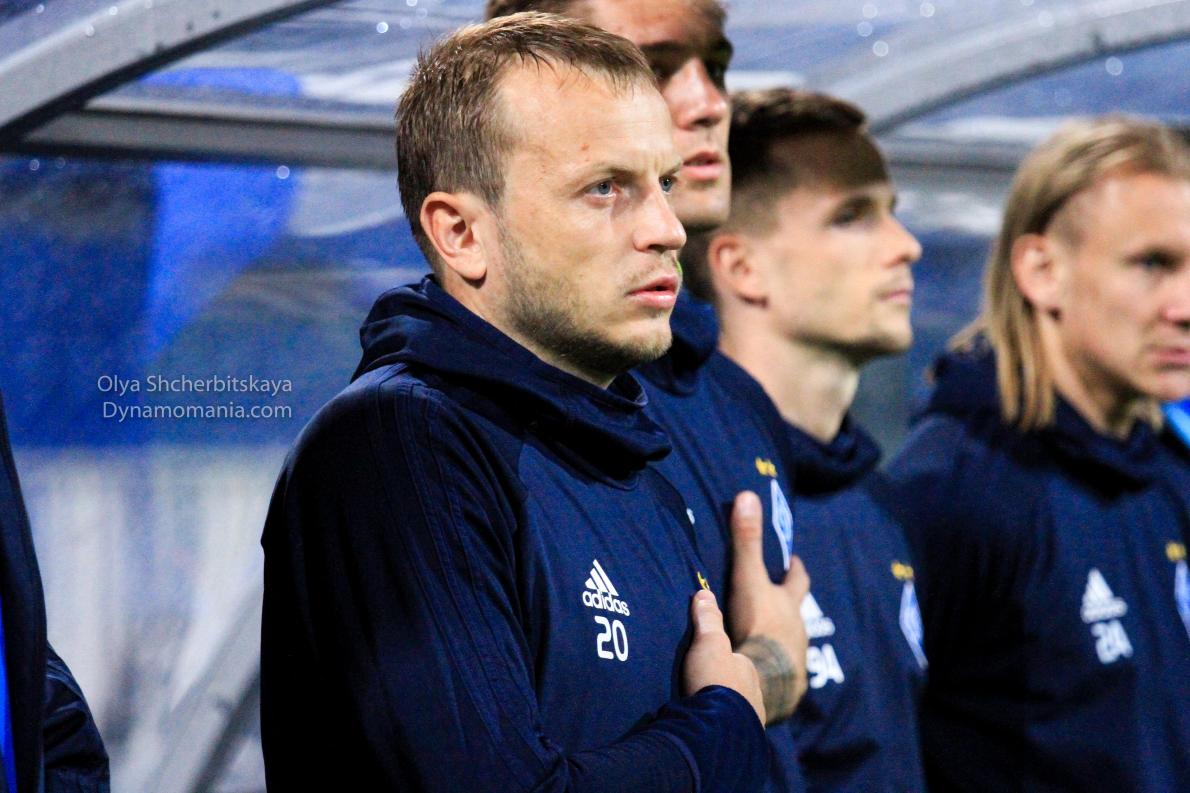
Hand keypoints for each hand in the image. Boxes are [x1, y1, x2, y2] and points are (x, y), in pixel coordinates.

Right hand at [683, 589, 765, 724]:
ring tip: (711, 710)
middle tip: (712, 688)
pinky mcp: (744, 738)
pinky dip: (729, 725)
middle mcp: (755, 691)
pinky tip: (716, 728)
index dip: (724, 658)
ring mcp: (752, 716)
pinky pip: (736, 727)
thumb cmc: (715, 681)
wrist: (720, 728)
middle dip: (731, 683)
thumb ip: (708, 619)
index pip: (737, 659)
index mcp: (747, 667)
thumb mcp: (708, 643)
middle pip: (741, 682)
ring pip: (741, 705)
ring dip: (730, 705)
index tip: (708, 661)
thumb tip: (704, 593)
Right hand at [727, 490, 809, 723]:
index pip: (797, 580)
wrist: (763, 679)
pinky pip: (783, 677)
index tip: (794, 561)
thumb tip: (747, 495)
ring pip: (792, 644)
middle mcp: (797, 631)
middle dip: (791, 605)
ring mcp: (795, 660)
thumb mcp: (748, 579)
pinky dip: (775, 671)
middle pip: (798, 613)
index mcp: (787, 605)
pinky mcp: (787, 688)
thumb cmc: (756, 625)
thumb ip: (746, 540)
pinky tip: (766, 677)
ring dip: (781, 639)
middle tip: (784, 599)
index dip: (795, 569)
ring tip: (767, 640)